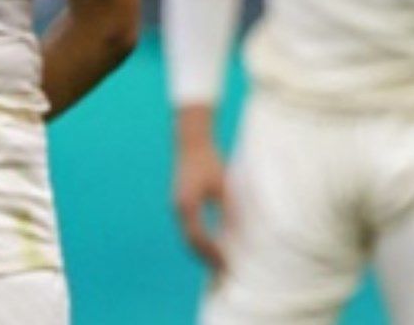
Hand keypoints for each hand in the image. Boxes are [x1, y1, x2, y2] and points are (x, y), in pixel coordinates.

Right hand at [173, 139, 233, 272]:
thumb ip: (227, 209)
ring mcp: (177, 206)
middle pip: (189, 242)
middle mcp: (178, 208)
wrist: (191, 143)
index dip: (212, 253)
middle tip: (222, 270)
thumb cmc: (209, 162)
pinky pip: (187, 228)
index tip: (226, 264)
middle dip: (205, 258)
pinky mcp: (179, 202)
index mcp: (188, 206)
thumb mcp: (222, 186)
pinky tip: (211, 243)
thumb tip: (236, 233)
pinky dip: (198, 239)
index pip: (199, 238)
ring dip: (200, 250)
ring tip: (217, 262)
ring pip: (187, 236)